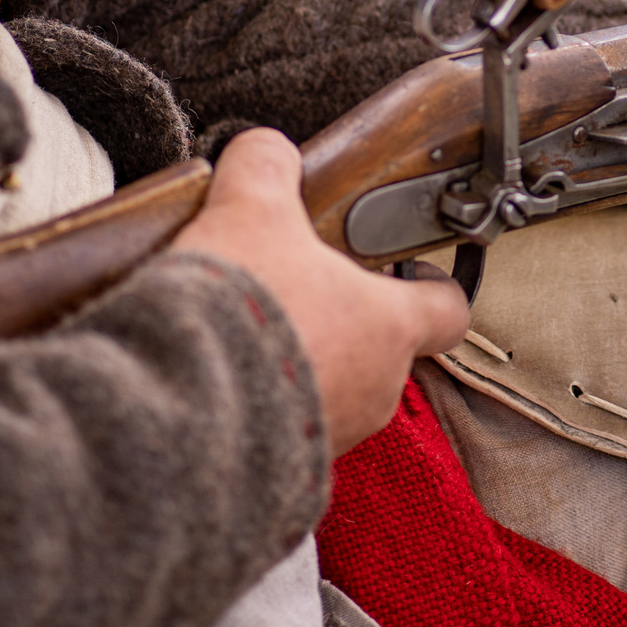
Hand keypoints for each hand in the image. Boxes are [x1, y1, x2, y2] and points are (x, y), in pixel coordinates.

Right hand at [173, 129, 469, 454]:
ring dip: (294, 367)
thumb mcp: (250, 209)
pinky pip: (280, 435)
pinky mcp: (281, 475)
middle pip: (380, 350)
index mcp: (388, 326)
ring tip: (237, 336)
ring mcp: (331, 438)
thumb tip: (268, 152)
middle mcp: (374, 391)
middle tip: (292, 292)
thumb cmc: (238, 311)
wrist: (178, 409)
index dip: (432, 282)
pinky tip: (210, 379)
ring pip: (329, 394)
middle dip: (339, 322)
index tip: (409, 266)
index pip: (447, 308)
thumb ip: (268, 167)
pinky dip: (254, 408)